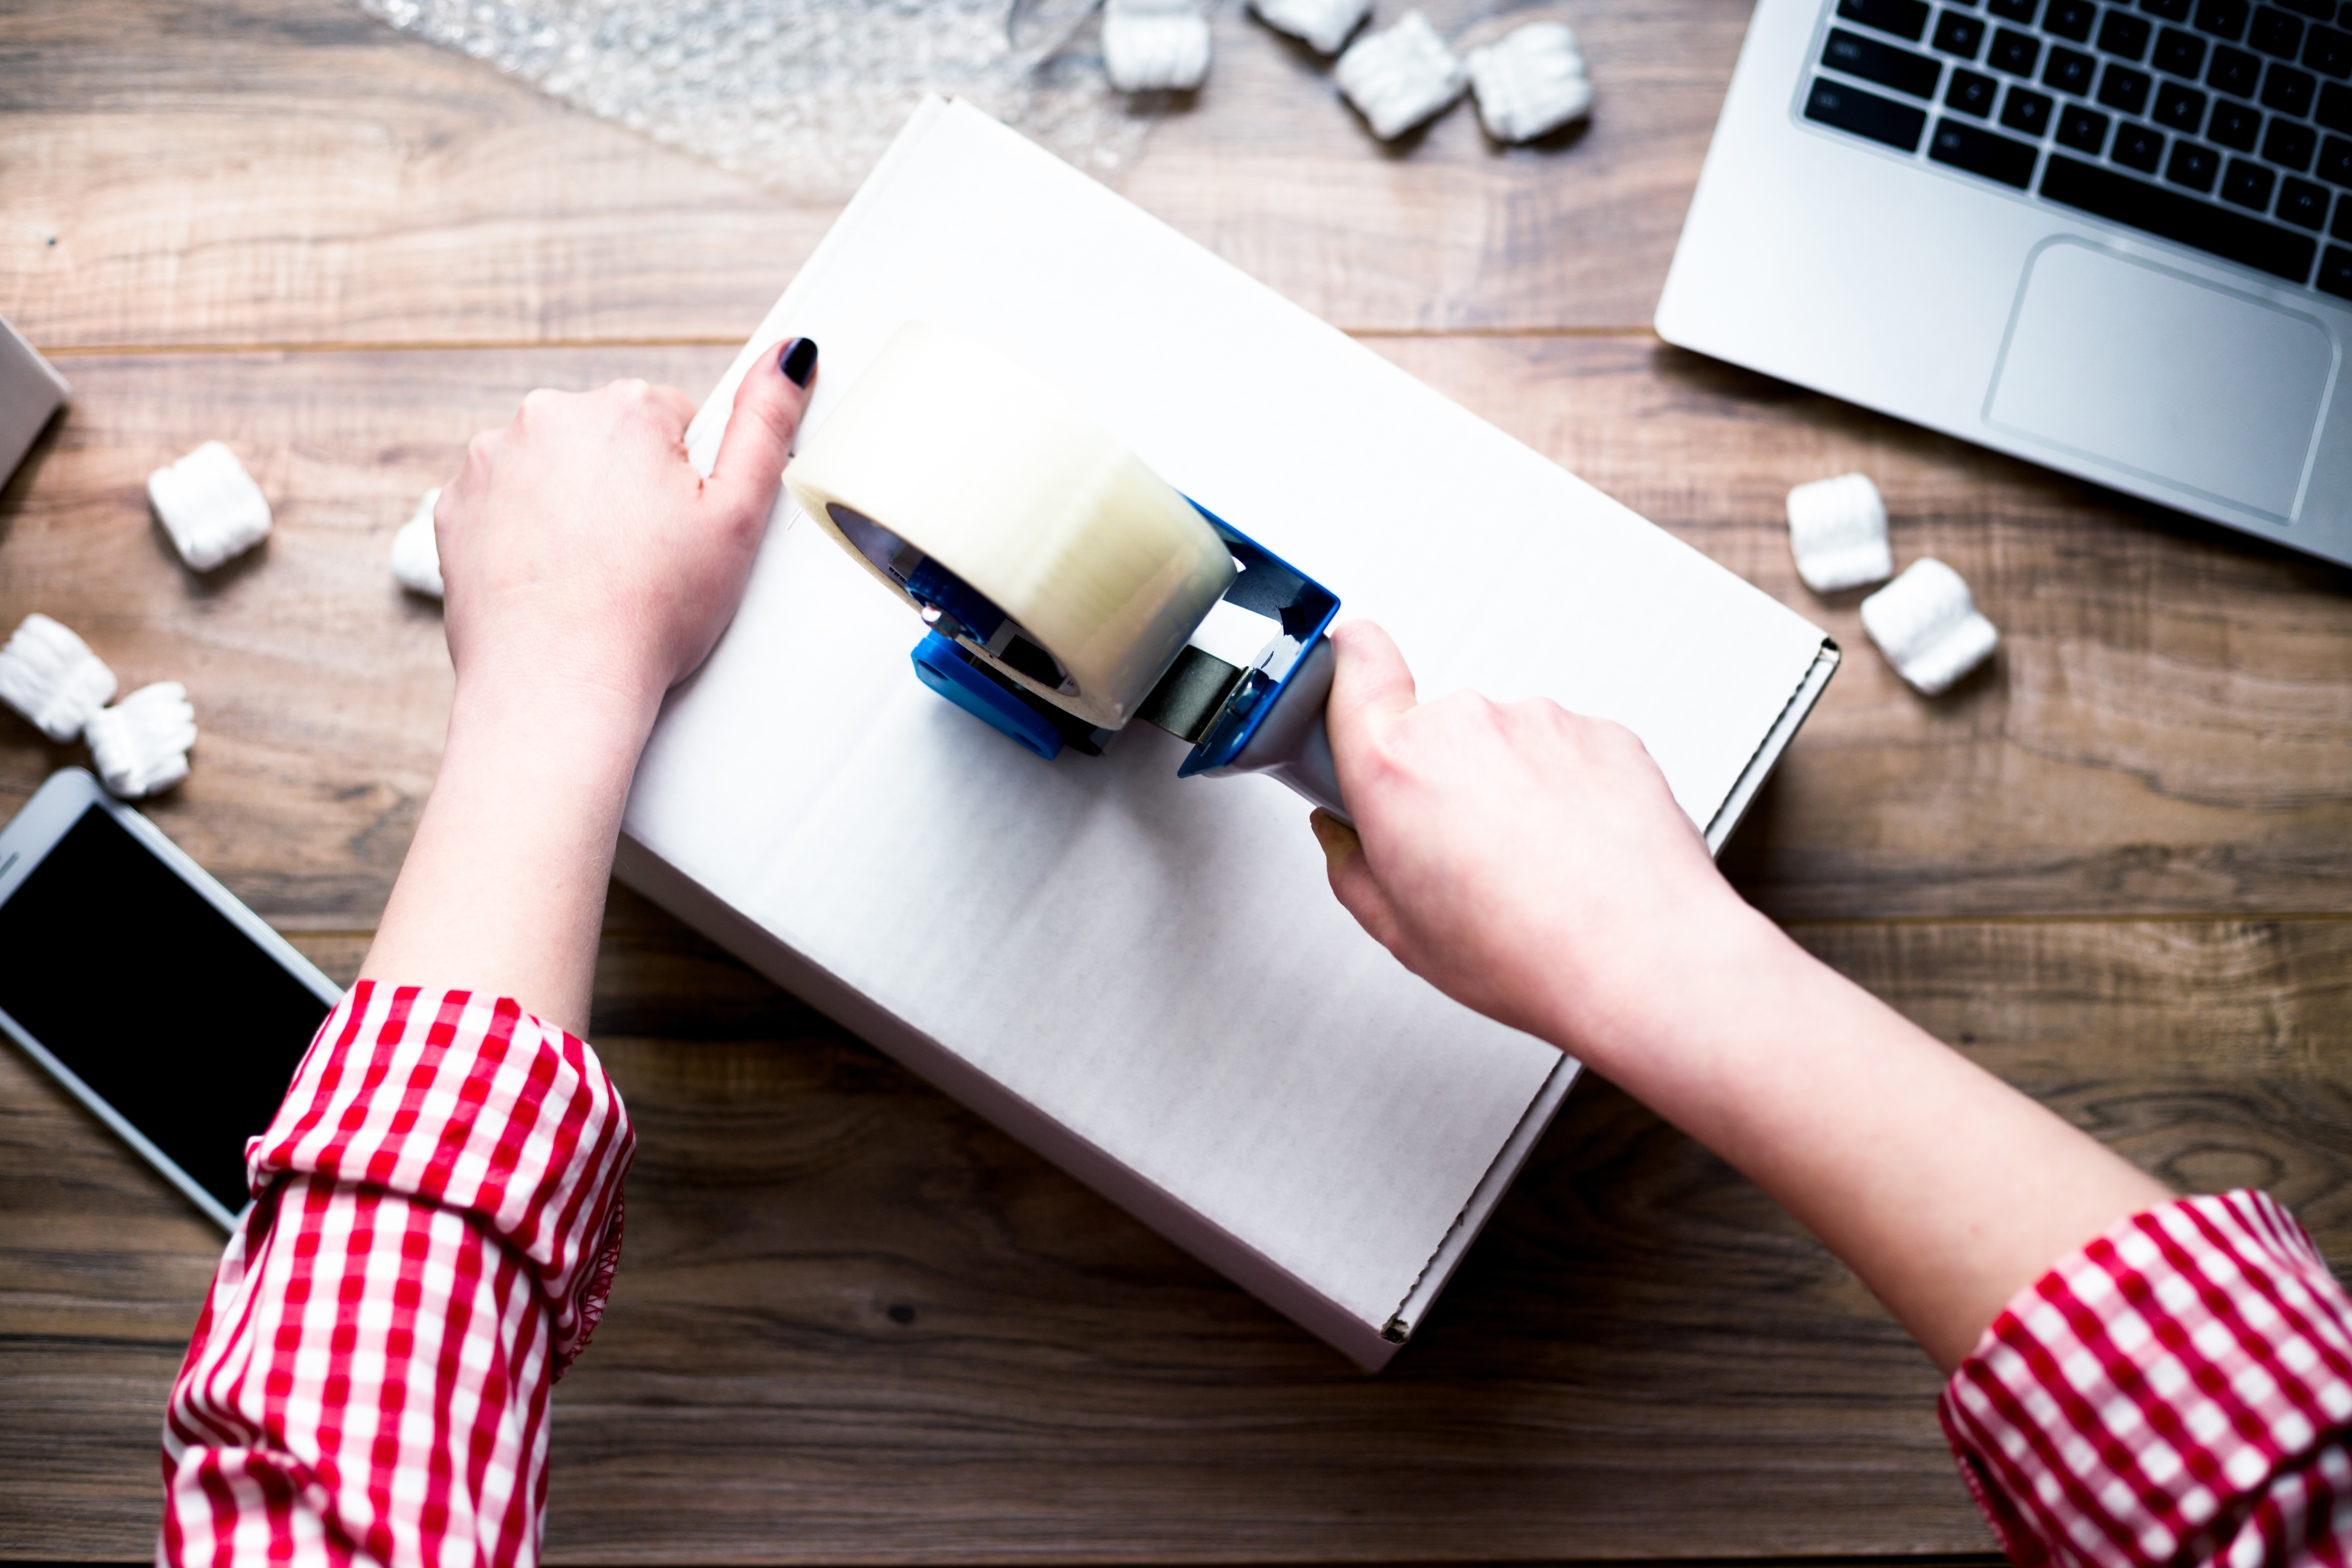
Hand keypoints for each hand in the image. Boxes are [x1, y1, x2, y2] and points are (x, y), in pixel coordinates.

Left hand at [433, 339, 815, 719]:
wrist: (559, 685)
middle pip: (609, 439)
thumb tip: (789, 357)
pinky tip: (554, 576)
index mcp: (624, 410)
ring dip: (576, 505)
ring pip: (555, 469)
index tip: (680, 531)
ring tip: (598, 571)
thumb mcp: (739, 516)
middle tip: (643, 556)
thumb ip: (766, 424)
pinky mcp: (455, 505)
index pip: (671, 420)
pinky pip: (505, 502)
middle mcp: (548, 417)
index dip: (686, 482)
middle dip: (628, 486)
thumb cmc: (651, 613)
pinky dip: (528, 532)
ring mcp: (491, 460)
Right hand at [1311, 619, 1750, 1053]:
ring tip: (1528, 863)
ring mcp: (1540, 722)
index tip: (1349, 698)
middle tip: (1455, 846)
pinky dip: (1561, 790)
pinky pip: (1562, 751)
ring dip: (1504, 785)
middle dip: (1435, 775)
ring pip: (1501, 742)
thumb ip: (1352, 868)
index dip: (1346, 670)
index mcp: (1396, 766)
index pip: (1352, 659)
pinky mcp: (1602, 731)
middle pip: (1430, 725)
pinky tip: (1571, 851)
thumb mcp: (1400, 934)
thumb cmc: (1529, 955)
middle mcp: (1465, 726)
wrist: (1645, 960)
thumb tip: (1345, 838)